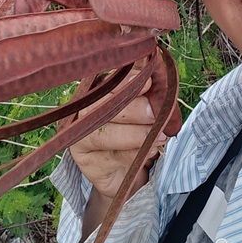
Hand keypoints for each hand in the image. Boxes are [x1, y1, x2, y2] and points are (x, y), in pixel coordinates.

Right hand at [69, 78, 168, 242]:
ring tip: (161, 135)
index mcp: (95, 92)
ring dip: (136, 135)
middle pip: (101, 108)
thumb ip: (144, 91)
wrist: (124, 170)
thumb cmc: (133, 130)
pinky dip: (134, 154)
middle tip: (155, 113)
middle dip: (132, 109)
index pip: (106, 83)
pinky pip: (112, 157)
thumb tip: (157, 73)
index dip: (126, 82)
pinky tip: (151, 151)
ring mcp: (80, 139)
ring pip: (104, 135)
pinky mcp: (87, 163)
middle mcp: (81, 113)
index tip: (148, 82)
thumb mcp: (140, 108)